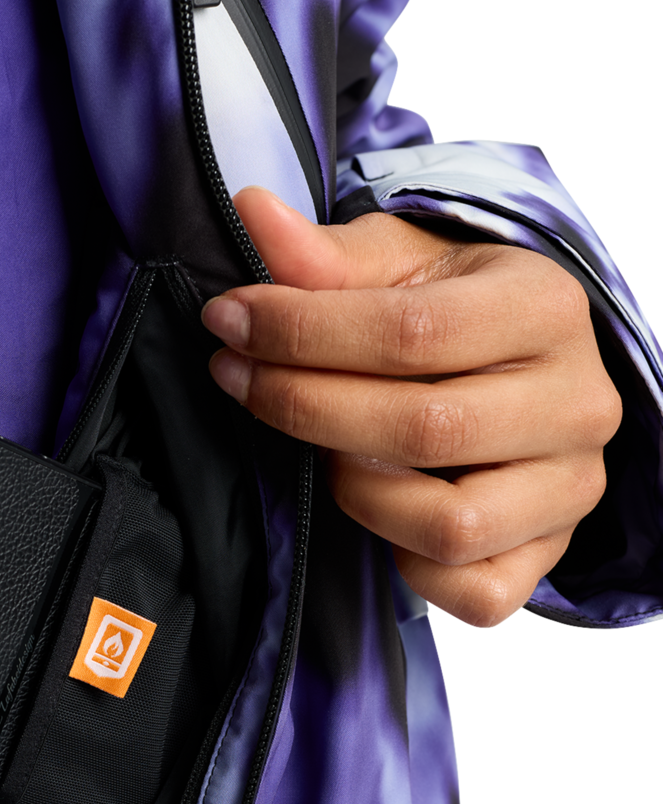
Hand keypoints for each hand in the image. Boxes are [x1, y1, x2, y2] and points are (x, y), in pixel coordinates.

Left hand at [201, 187, 620, 625]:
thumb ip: (329, 255)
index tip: (227, 324)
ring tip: (329, 453)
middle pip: (423, 428)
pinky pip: (470, 591)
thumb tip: (252, 212)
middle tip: (240, 381)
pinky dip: (410, 566)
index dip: (301, 332)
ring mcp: (568, 490)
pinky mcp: (547, 558)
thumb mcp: (404, 267)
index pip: (410, 331)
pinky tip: (382, 516)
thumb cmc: (460, 317)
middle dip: (305, 407)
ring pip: (448, 524)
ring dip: (360, 493)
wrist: (530, 379)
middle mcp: (576, 402)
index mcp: (544, 308)